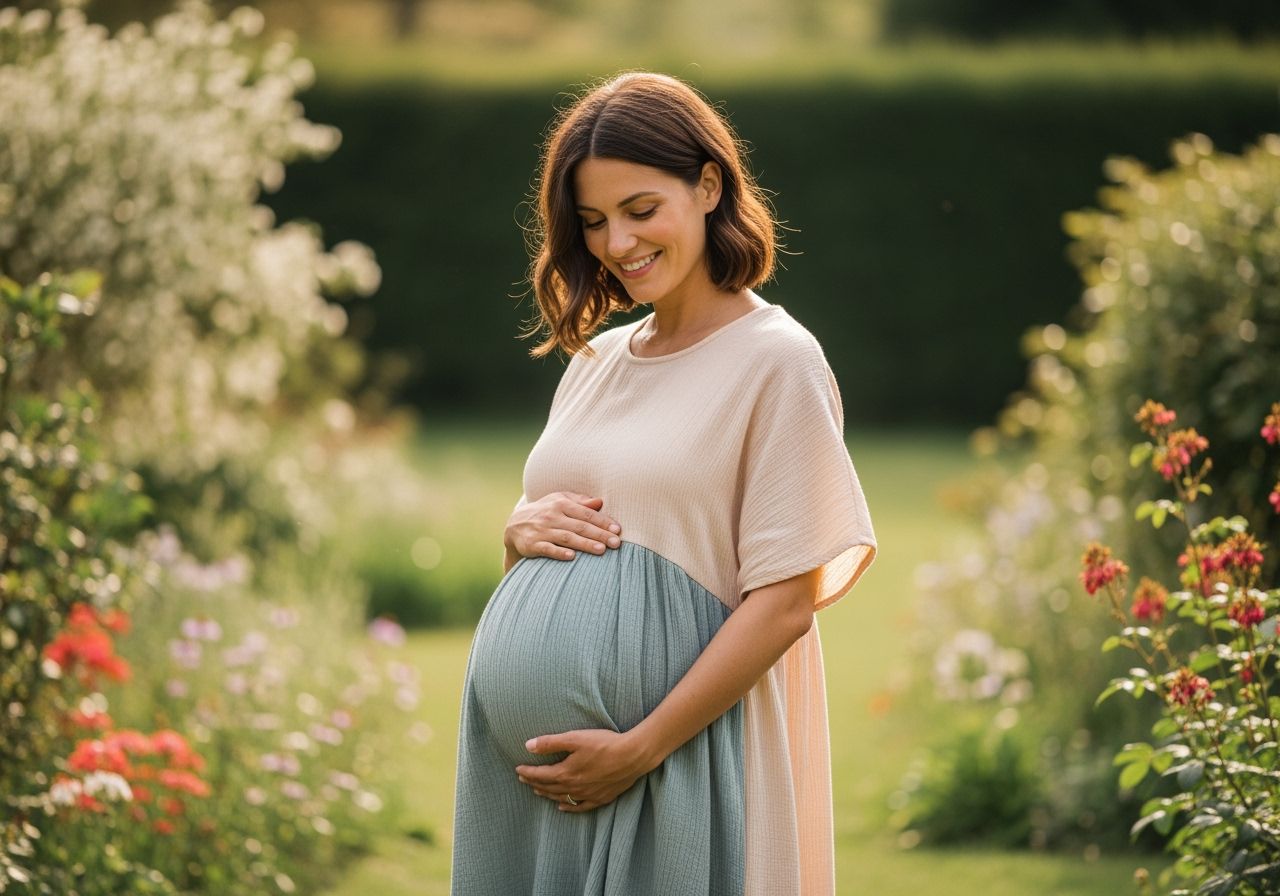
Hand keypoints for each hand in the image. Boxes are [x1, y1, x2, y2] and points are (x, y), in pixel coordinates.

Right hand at [504, 491, 621, 562]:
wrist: (514, 525)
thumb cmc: (545, 511)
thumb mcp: (559, 500)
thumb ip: (580, 501)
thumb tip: (600, 501)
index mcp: (561, 504)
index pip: (586, 513)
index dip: (603, 521)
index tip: (618, 530)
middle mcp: (552, 516)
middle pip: (580, 526)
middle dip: (599, 534)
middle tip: (616, 543)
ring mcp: (542, 530)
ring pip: (567, 538)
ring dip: (584, 544)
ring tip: (601, 550)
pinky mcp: (532, 545)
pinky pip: (547, 549)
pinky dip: (559, 552)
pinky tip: (571, 557)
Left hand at [515, 729, 655, 812]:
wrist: (633, 756)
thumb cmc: (604, 744)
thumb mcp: (575, 738)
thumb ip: (551, 743)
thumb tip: (528, 745)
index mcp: (566, 773)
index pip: (540, 775)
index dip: (528, 772)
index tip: (518, 769)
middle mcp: (574, 788)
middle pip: (549, 787)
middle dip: (534, 783)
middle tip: (524, 779)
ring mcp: (588, 795)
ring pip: (562, 798)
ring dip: (547, 794)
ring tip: (538, 791)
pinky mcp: (601, 798)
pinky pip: (580, 807)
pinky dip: (569, 808)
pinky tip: (562, 807)